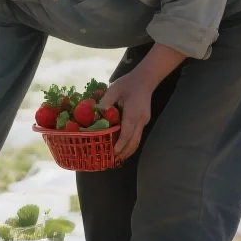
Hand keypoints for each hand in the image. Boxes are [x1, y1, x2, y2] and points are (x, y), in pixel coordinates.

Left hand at [97, 43, 188, 161]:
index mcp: (134, 113)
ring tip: (116, 159)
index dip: (120, 144)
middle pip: (133, 141)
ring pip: (137, 141)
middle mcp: (141, 120)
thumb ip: (105, 103)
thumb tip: (95, 115)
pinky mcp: (143, 121)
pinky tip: (122, 149)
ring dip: (127, 151)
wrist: (145, 79)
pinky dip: (130, 145)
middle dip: (123, 152)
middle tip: (111, 161)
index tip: (113, 153)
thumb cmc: (128, 83)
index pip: (128, 132)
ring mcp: (144, 122)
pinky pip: (137, 136)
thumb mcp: (114, 90)